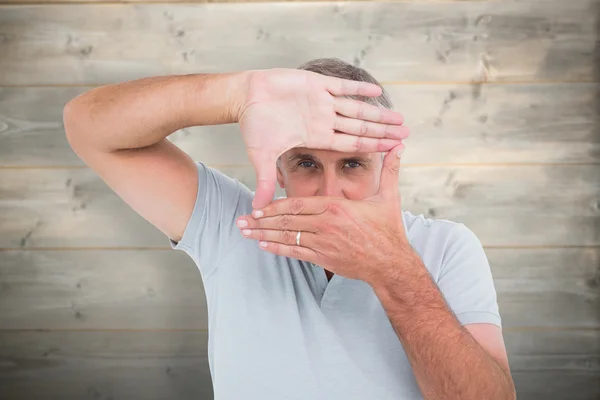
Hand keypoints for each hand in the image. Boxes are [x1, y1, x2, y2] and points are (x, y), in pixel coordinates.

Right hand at [234, 68, 408, 208]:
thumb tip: (258, 209)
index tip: (392, 150)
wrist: (243, 97)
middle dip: (383, 130)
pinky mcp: (315, 83)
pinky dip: (358, 88)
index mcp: (317, 137)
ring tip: (399, 117)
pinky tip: (376, 91)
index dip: (372, 146)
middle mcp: (323, 120)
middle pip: (360, 126)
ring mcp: (321, 102)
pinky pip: (341, 85)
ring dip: (377, 113)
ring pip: (356, 108)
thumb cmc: (253, 126)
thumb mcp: (262, 156)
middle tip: (406, 133)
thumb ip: (266, 181)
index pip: (350, 143)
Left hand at [235, 143, 415, 284]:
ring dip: (263, 235)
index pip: (297, 204)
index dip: (274, 205)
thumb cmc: (389, 230)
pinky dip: (278, 249)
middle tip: (239, 220)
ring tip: (244, 232)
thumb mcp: (389, 197)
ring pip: (287, 237)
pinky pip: (296, 253)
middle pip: (286, 221)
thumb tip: (399, 147)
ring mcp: (323, 243)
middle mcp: (325, 225)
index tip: (257, 206)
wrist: (392, 263)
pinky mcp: (324, 259)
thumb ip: (390, 171)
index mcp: (336, 207)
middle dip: (260, 220)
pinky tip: (263, 245)